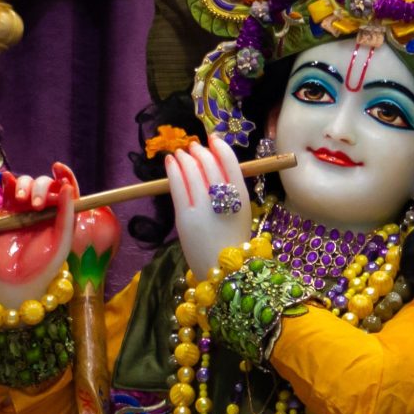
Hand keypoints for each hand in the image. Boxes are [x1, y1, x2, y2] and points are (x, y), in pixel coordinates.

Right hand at [0, 163, 80, 302]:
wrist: (16, 280)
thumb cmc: (44, 265)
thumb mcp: (61, 241)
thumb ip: (66, 215)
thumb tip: (67, 187)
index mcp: (63, 216)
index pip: (66, 190)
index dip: (64, 176)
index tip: (59, 168)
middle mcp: (45, 211)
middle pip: (44, 185)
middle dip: (40, 188)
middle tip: (35, 205)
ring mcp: (25, 210)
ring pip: (26, 184)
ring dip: (24, 185)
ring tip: (22, 201)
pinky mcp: (8, 213)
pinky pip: (8, 192)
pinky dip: (9, 183)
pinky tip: (8, 180)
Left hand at [164, 134, 254, 280]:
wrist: (222, 272)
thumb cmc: (231, 242)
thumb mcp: (240, 215)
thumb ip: (231, 192)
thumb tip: (212, 164)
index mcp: (243, 201)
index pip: (232, 164)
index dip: (220, 148)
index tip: (213, 140)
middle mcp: (224, 202)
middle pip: (210, 165)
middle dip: (201, 151)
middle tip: (195, 147)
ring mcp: (204, 210)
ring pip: (193, 173)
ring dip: (186, 157)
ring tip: (182, 152)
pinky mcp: (185, 218)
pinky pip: (178, 187)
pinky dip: (173, 170)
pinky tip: (170, 162)